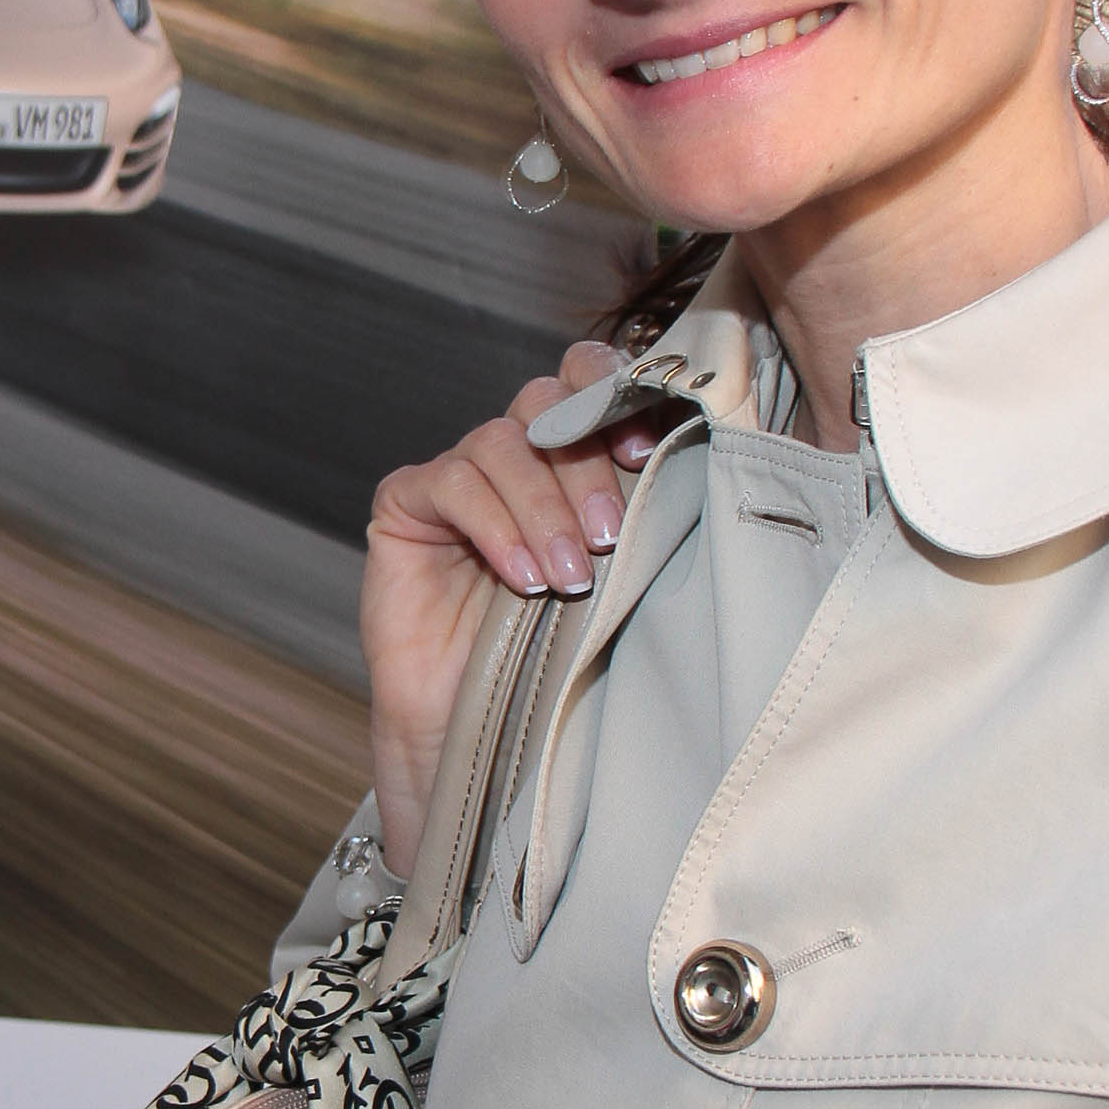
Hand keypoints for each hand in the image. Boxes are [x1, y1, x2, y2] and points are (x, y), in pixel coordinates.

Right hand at [362, 341, 658, 879]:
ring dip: (542, 507)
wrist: (473, 729)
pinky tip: (522, 578)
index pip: (584, 379)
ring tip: (569, 577)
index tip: (649, 450)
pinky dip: (493, 525)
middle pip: (546, 404)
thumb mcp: (613, 579)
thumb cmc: (551, 657)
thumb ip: (638, 518)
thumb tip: (703, 471)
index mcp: (564, 457)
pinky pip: (450, 484)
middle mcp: (509, 455)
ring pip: (499, 443)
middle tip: (611, 535)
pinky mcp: (405, 504)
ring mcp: (454, 475)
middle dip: (585, 462)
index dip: (614, 392)